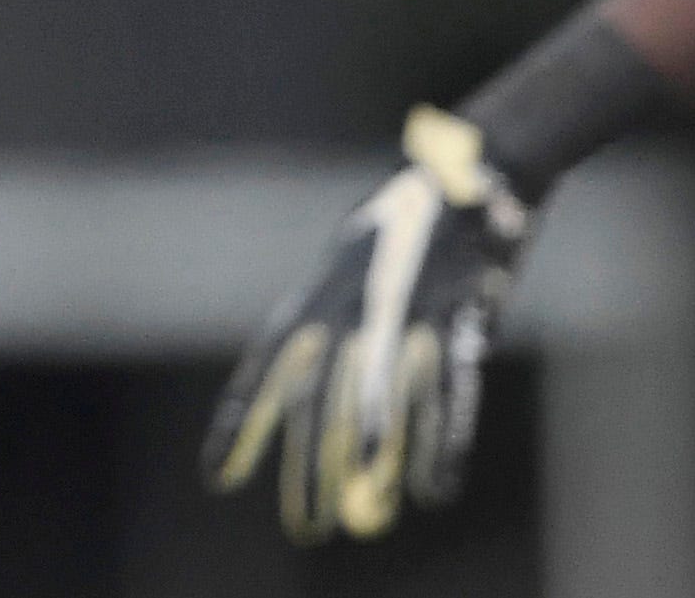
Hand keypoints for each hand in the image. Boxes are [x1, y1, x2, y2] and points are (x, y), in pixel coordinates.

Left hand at [204, 109, 530, 542]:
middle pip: (320, 396)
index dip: (242, 420)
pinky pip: (450, 388)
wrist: (476, 168)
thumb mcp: (362, 262)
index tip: (218, 475)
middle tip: (305, 526)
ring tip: (358, 513)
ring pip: (379, 397)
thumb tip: (329, 378)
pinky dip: (444, 436)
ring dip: (368, 458)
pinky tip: (433, 483)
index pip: (268, 365)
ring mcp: (406, 308)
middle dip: (310, 463)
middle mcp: (353, 303)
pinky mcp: (461, 315)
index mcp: (320, 290)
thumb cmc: (413, 222)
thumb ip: (346, 320)